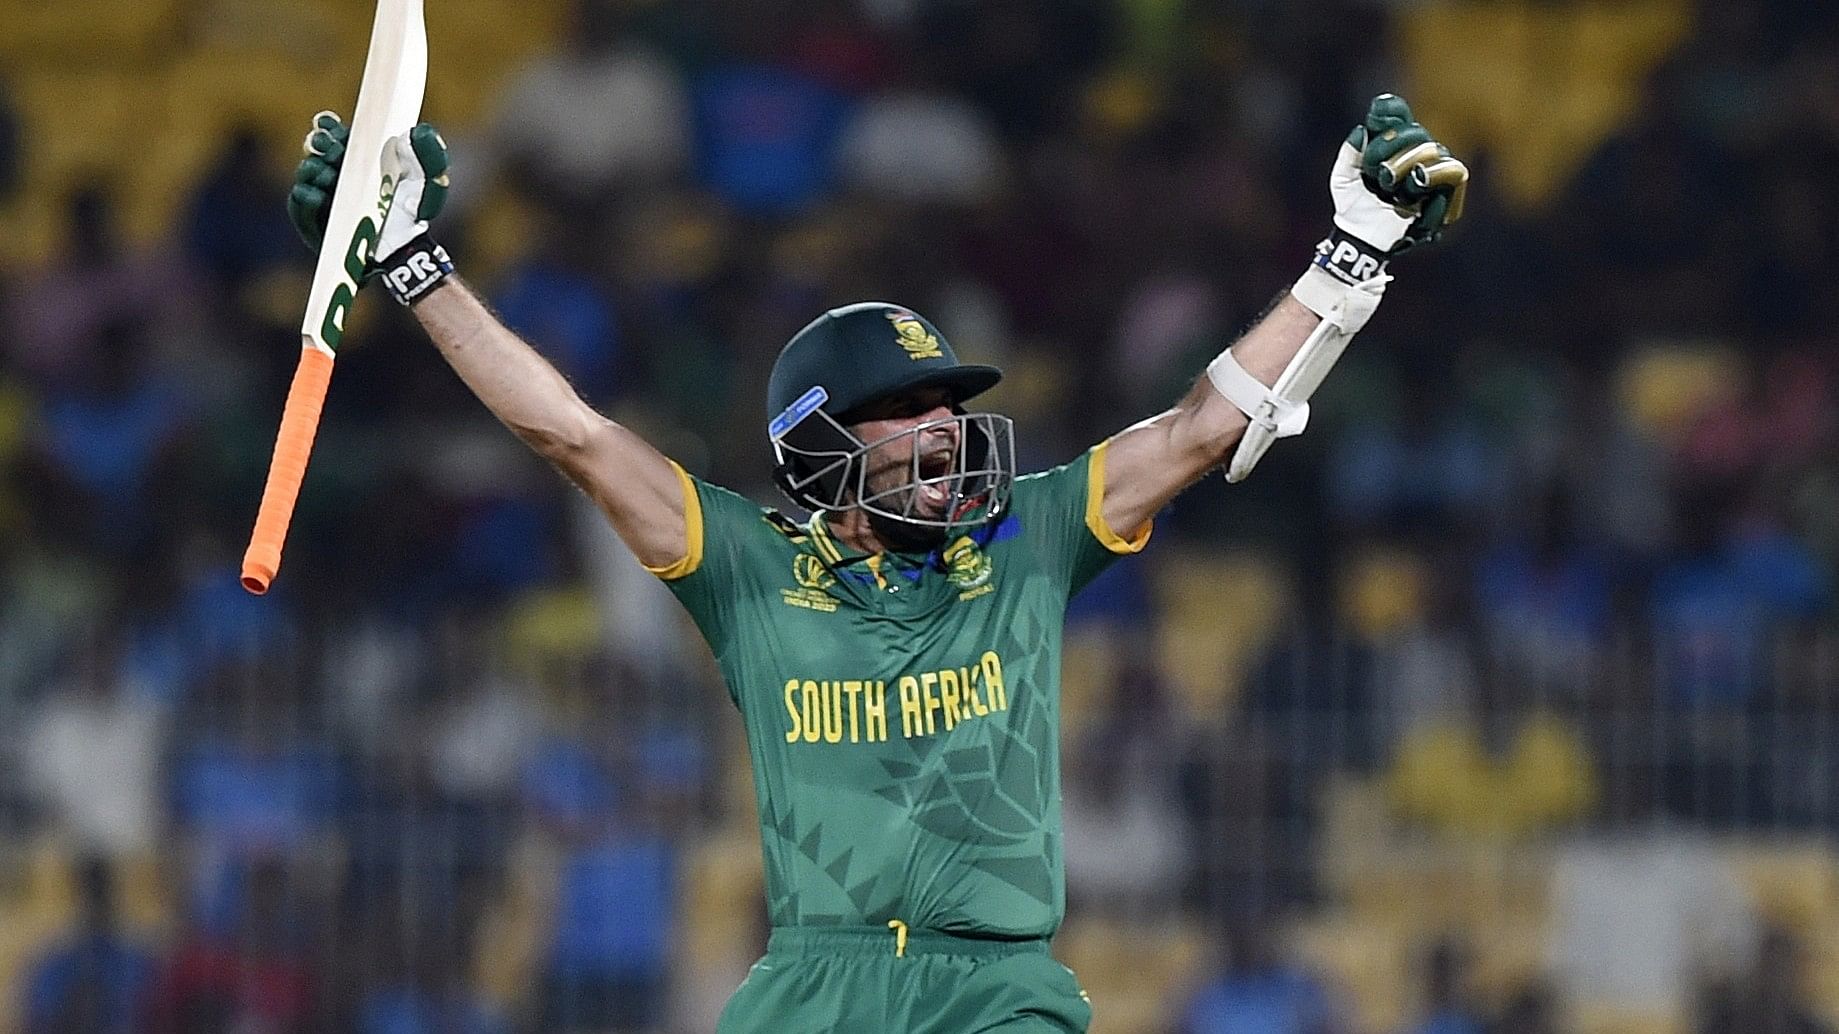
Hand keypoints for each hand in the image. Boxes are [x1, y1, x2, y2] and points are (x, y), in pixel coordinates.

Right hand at [286, 111, 454, 303]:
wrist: (403, 246)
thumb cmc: (414, 210)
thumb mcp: (428, 180)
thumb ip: (428, 154)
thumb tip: (419, 131)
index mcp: (357, 157)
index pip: (334, 134)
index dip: (327, 126)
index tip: (326, 122)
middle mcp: (336, 172)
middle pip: (316, 149)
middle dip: (320, 144)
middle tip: (327, 145)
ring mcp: (323, 195)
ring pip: (307, 173)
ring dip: (313, 168)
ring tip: (328, 172)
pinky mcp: (313, 220)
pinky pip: (299, 204)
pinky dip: (304, 196)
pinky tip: (315, 193)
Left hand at [1331, 94, 1467, 253]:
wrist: (1364, 237)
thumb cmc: (1352, 206)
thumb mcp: (1342, 179)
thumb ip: (1349, 154)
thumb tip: (1361, 129)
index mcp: (1390, 145)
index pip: (1398, 117)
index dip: (1391, 110)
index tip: (1378, 110)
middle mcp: (1413, 152)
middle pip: (1416, 133)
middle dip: (1396, 145)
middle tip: (1379, 172)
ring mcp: (1430, 170)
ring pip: (1434, 151)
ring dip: (1410, 163)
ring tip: (1391, 184)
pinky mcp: (1443, 191)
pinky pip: (1450, 174)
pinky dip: (1434, 176)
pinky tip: (1417, 183)